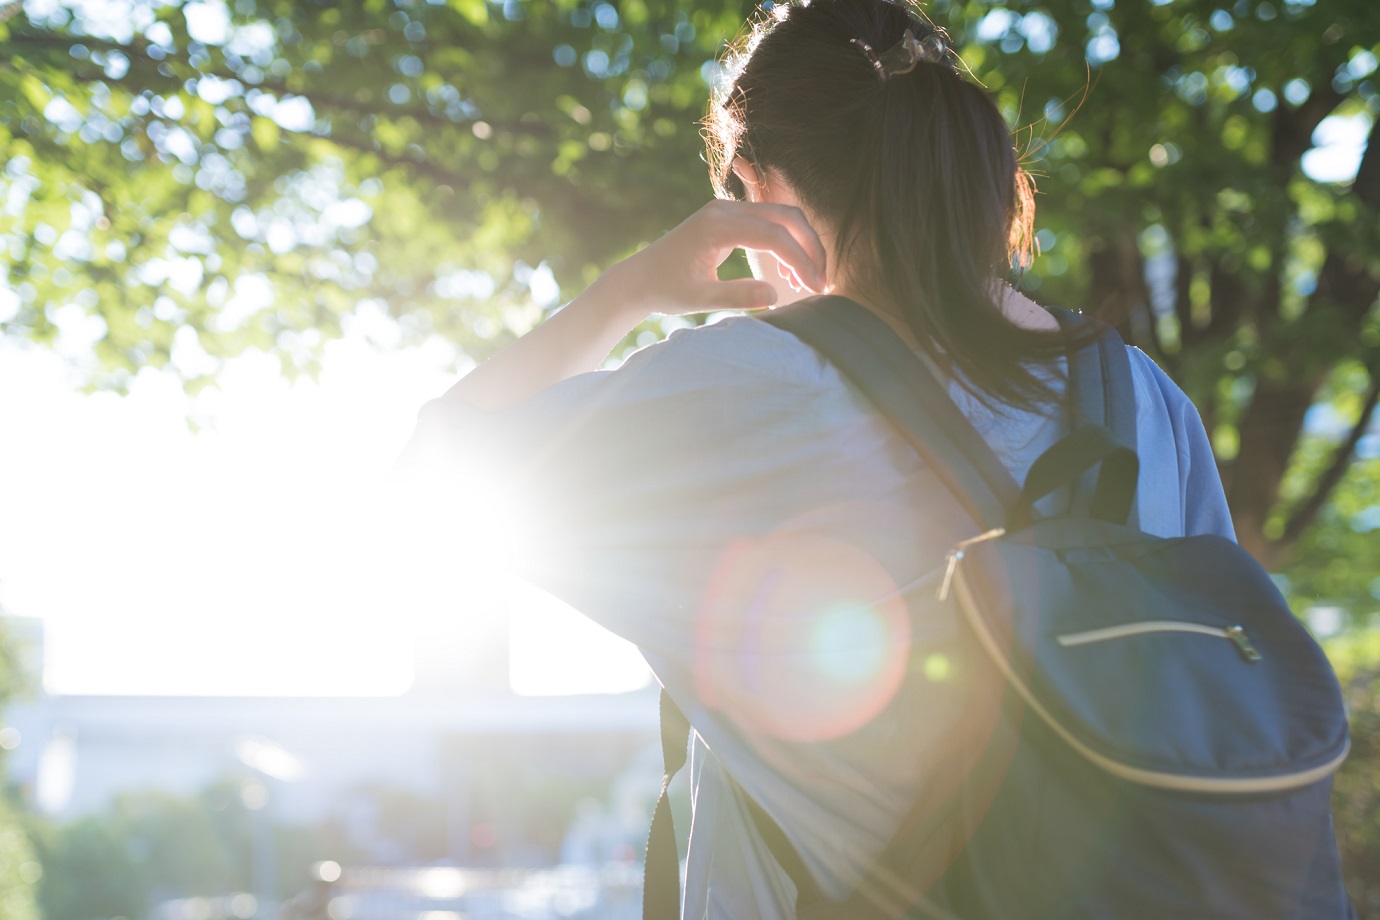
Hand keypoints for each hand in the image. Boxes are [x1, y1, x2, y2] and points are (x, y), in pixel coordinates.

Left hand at [601, 199, 828, 317]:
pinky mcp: (728, 216)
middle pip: (785, 217)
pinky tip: (789, 272)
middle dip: (810, 248)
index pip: (774, 235)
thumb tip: (776, 295)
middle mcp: (724, 209)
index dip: (800, 260)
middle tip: (821, 282)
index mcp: (716, 226)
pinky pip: (768, 222)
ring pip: (780, 216)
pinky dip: (786, 242)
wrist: (640, 278)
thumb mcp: (700, 300)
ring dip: (801, 244)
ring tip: (808, 280)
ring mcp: (726, 208)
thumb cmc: (666, 290)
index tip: (815, 287)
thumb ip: (737, 297)